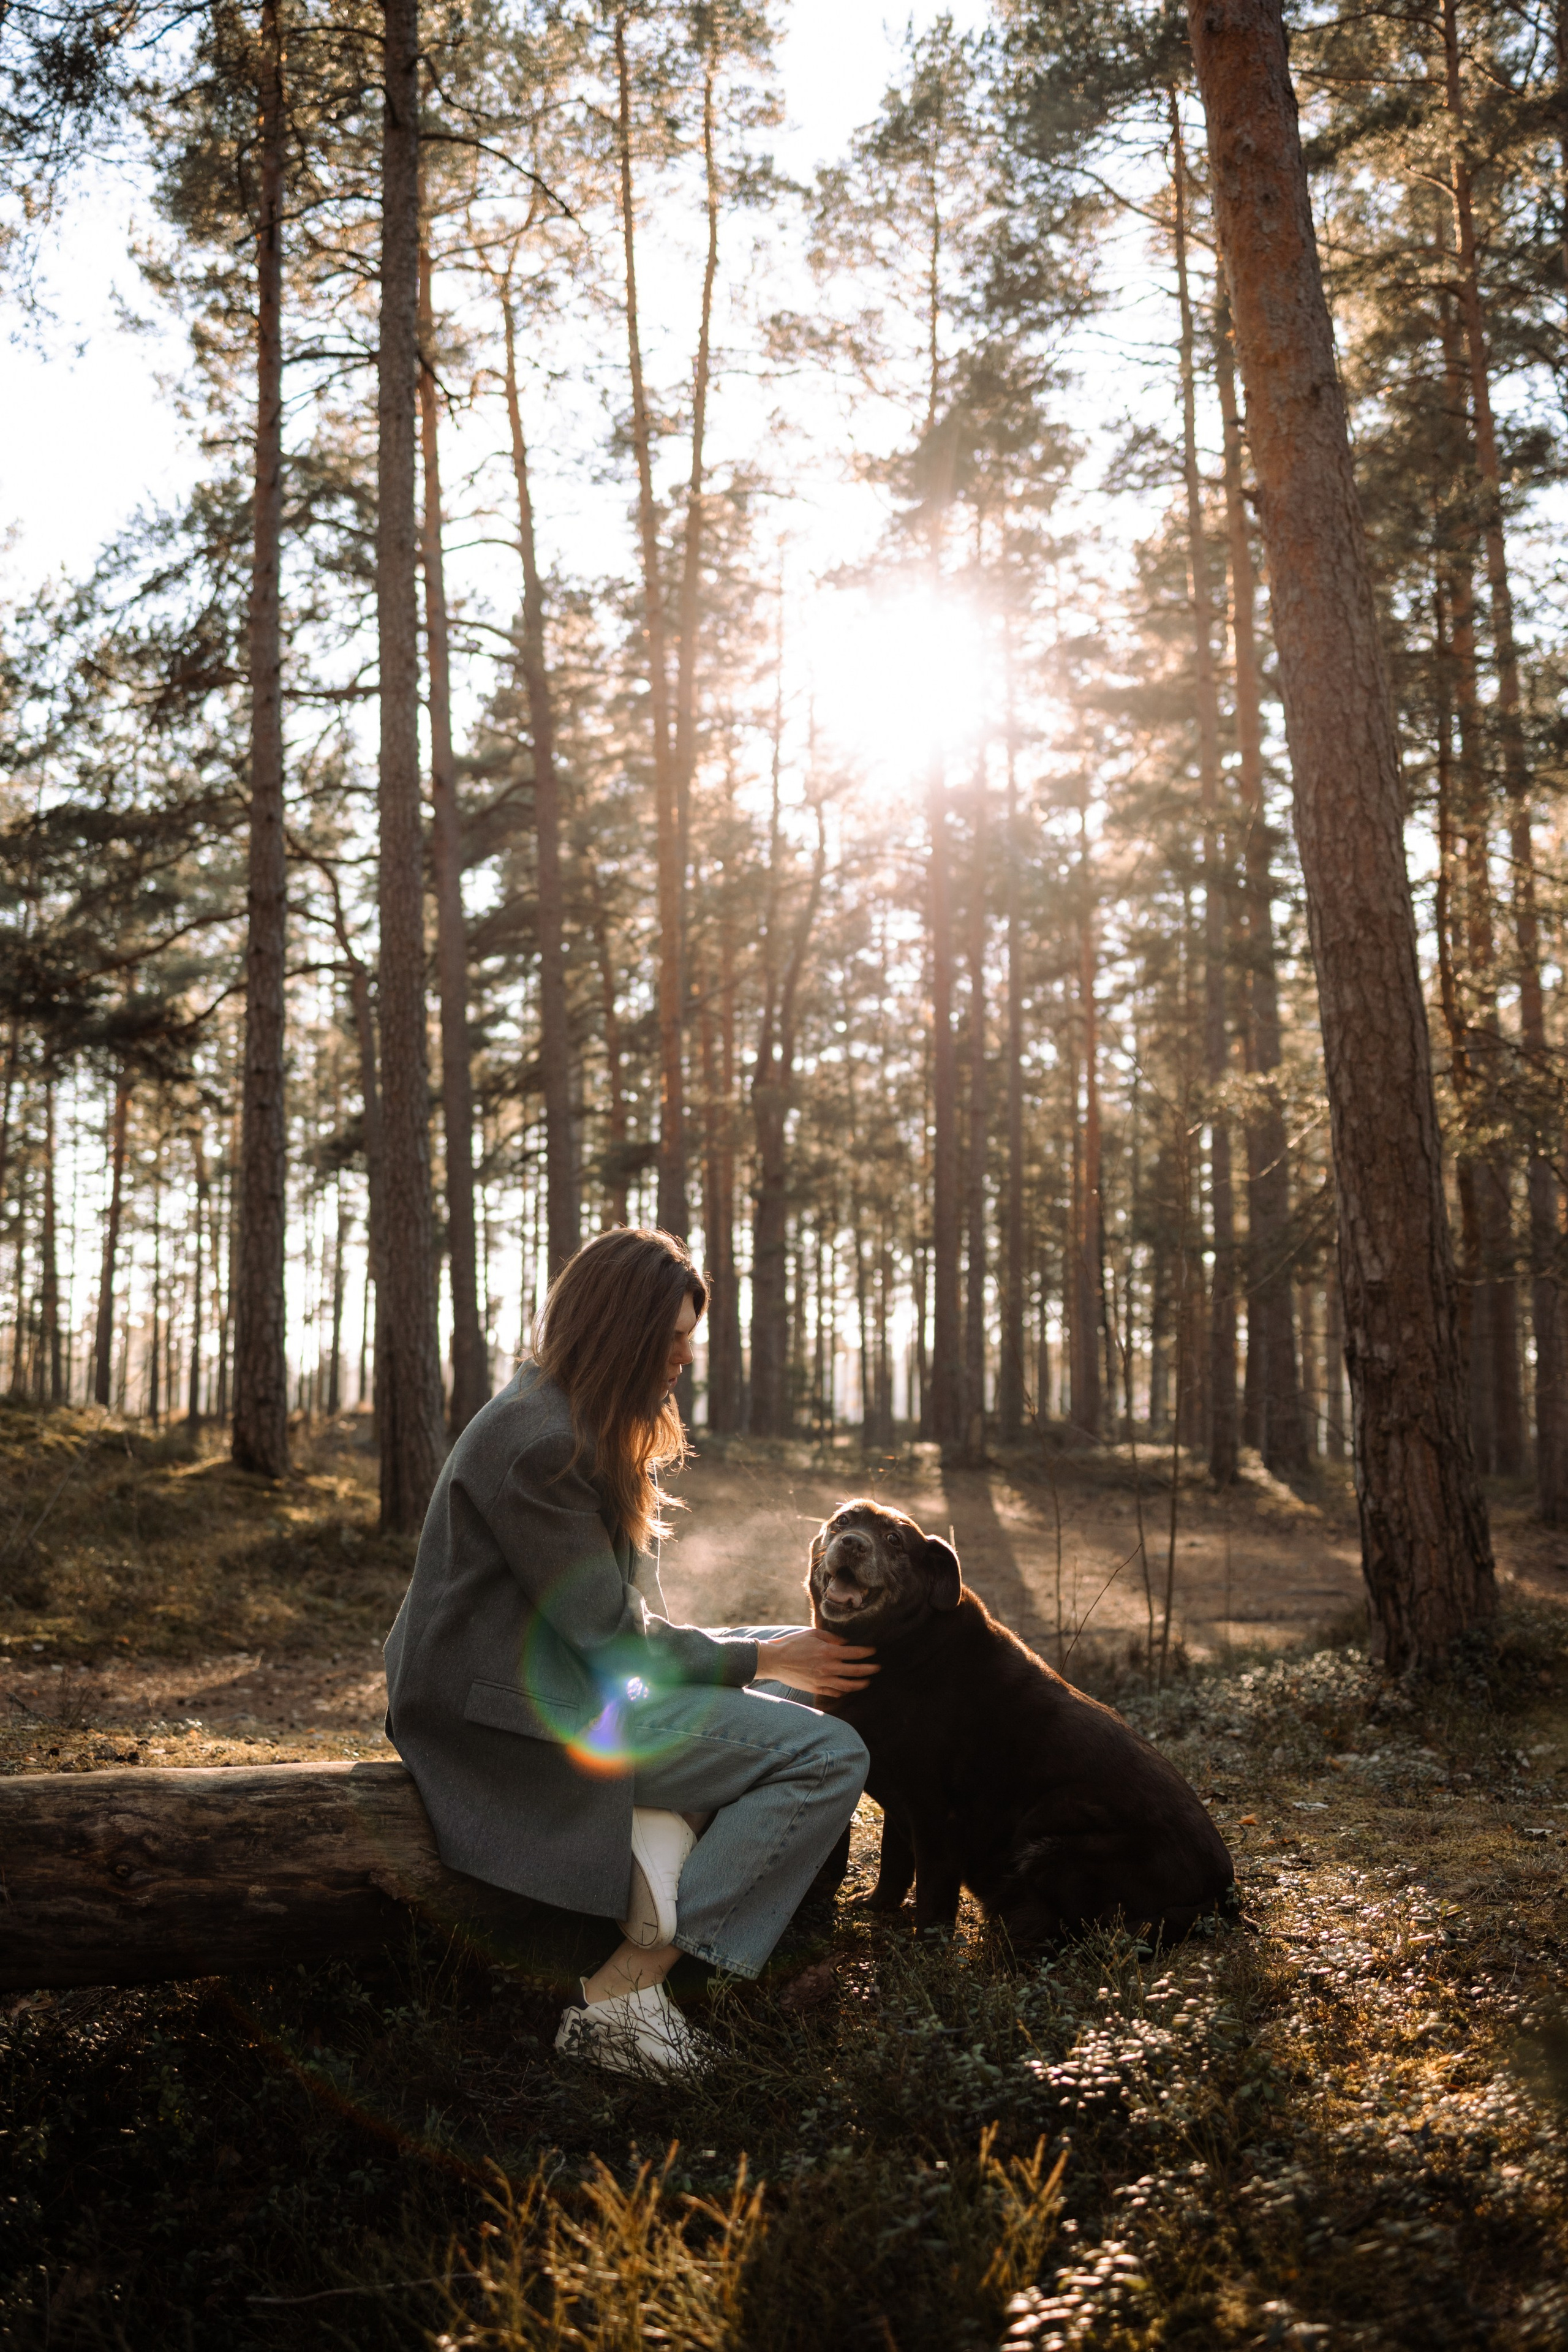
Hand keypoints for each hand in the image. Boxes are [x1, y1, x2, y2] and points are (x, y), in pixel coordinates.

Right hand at [756, 1629, 878, 1696]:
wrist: (775, 1660)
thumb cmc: (793, 1644)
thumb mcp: (813, 1634)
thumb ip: (832, 1638)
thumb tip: (846, 1642)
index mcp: (828, 1651)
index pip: (854, 1653)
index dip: (867, 1652)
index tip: (874, 1651)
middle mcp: (828, 1667)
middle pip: (855, 1671)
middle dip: (870, 1669)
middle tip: (878, 1668)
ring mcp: (823, 1680)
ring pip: (848, 1685)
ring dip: (860, 1684)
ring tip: (867, 1681)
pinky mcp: (816, 1688)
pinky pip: (835, 1692)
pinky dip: (844, 1691)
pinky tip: (848, 1689)